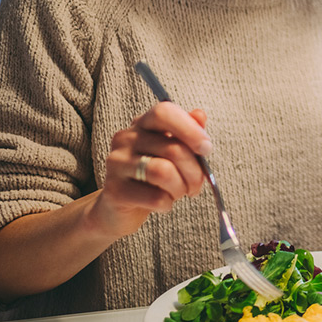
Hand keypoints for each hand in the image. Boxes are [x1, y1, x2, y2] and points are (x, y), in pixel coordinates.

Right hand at [90, 102, 212, 237]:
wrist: (122, 208)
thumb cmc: (154, 176)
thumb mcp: (174, 151)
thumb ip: (188, 132)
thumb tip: (200, 115)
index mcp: (142, 123)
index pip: (164, 112)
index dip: (190, 129)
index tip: (206, 148)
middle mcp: (125, 138)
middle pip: (173, 149)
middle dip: (195, 171)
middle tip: (197, 184)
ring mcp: (116, 163)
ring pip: (164, 173)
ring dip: (181, 187)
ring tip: (181, 192)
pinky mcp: (114, 190)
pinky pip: (155, 197)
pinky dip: (168, 203)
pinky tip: (164, 203)